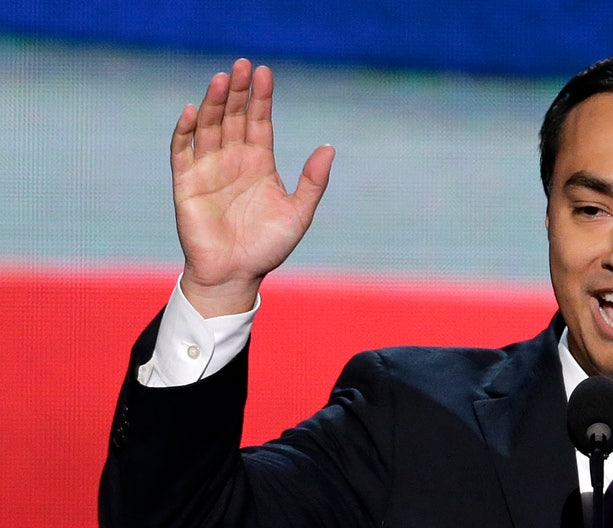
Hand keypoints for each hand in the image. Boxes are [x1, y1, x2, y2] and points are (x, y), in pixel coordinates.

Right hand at [171, 58, 334, 316]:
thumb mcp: (299, 213)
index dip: (261, 98)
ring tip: (221, 78)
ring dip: (213, 102)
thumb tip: (329, 148)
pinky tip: (191, 110)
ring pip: (208, 126)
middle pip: (233, 116)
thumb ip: (313, 182)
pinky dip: (185, 130)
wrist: (236, 274)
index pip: (259, 121)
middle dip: (237, 91)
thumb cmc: (268, 247)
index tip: (264, 72)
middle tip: (241, 65)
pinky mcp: (185, 182)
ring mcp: (208, 169)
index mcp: (259, 163)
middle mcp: (233, 160)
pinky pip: (182, 150)